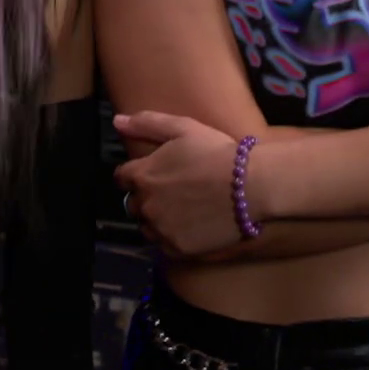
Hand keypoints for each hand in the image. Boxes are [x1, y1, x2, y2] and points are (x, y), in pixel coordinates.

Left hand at [112, 111, 243, 258]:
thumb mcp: (182, 128)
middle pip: (134, 204)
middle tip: (171, 192)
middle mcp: (145, 204)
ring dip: (156, 219)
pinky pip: (164, 244)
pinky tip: (190, 227)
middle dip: (146, 197)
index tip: (154, 173)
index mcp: (142, 175)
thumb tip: (117, 121)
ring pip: (147, 226)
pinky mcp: (177, 248)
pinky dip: (172, 236)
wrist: (250, 186)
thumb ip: (146, 124)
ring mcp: (160, 229)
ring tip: (180, 212)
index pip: (122, 178)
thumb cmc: (216, 153)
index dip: (136, 174)